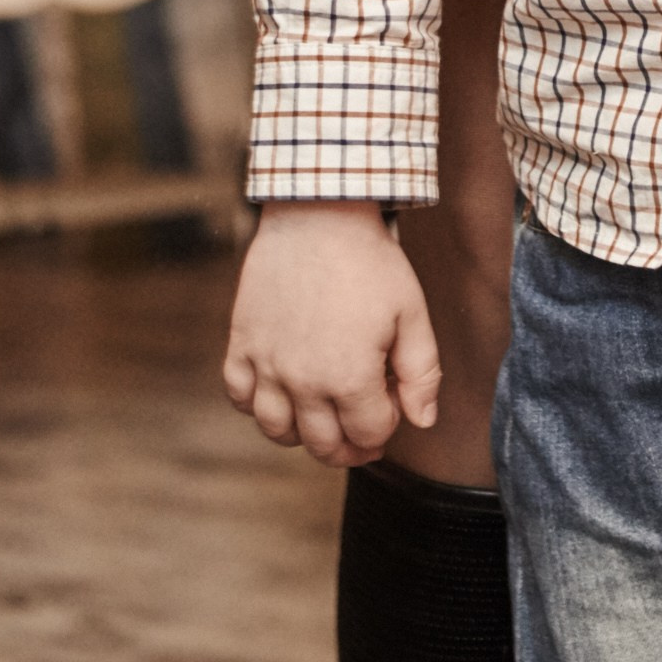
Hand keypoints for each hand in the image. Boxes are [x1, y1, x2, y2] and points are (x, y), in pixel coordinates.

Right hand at [223, 201, 442, 467]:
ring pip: (277, 431)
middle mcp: (302, 381)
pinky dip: (257, 404)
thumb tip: (422, 420)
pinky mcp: (241, 343)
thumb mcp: (412, 313)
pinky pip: (239, 397)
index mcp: (349, 378)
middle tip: (360, 429)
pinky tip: (280, 389)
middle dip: (349, 446)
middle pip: (323, 445)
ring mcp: (267, 365)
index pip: (368, 435)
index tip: (391, 405)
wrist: (318, 215)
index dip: (385, 428)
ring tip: (322, 414)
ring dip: (303, 434)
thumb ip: (421, 373)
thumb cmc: (370, 262)